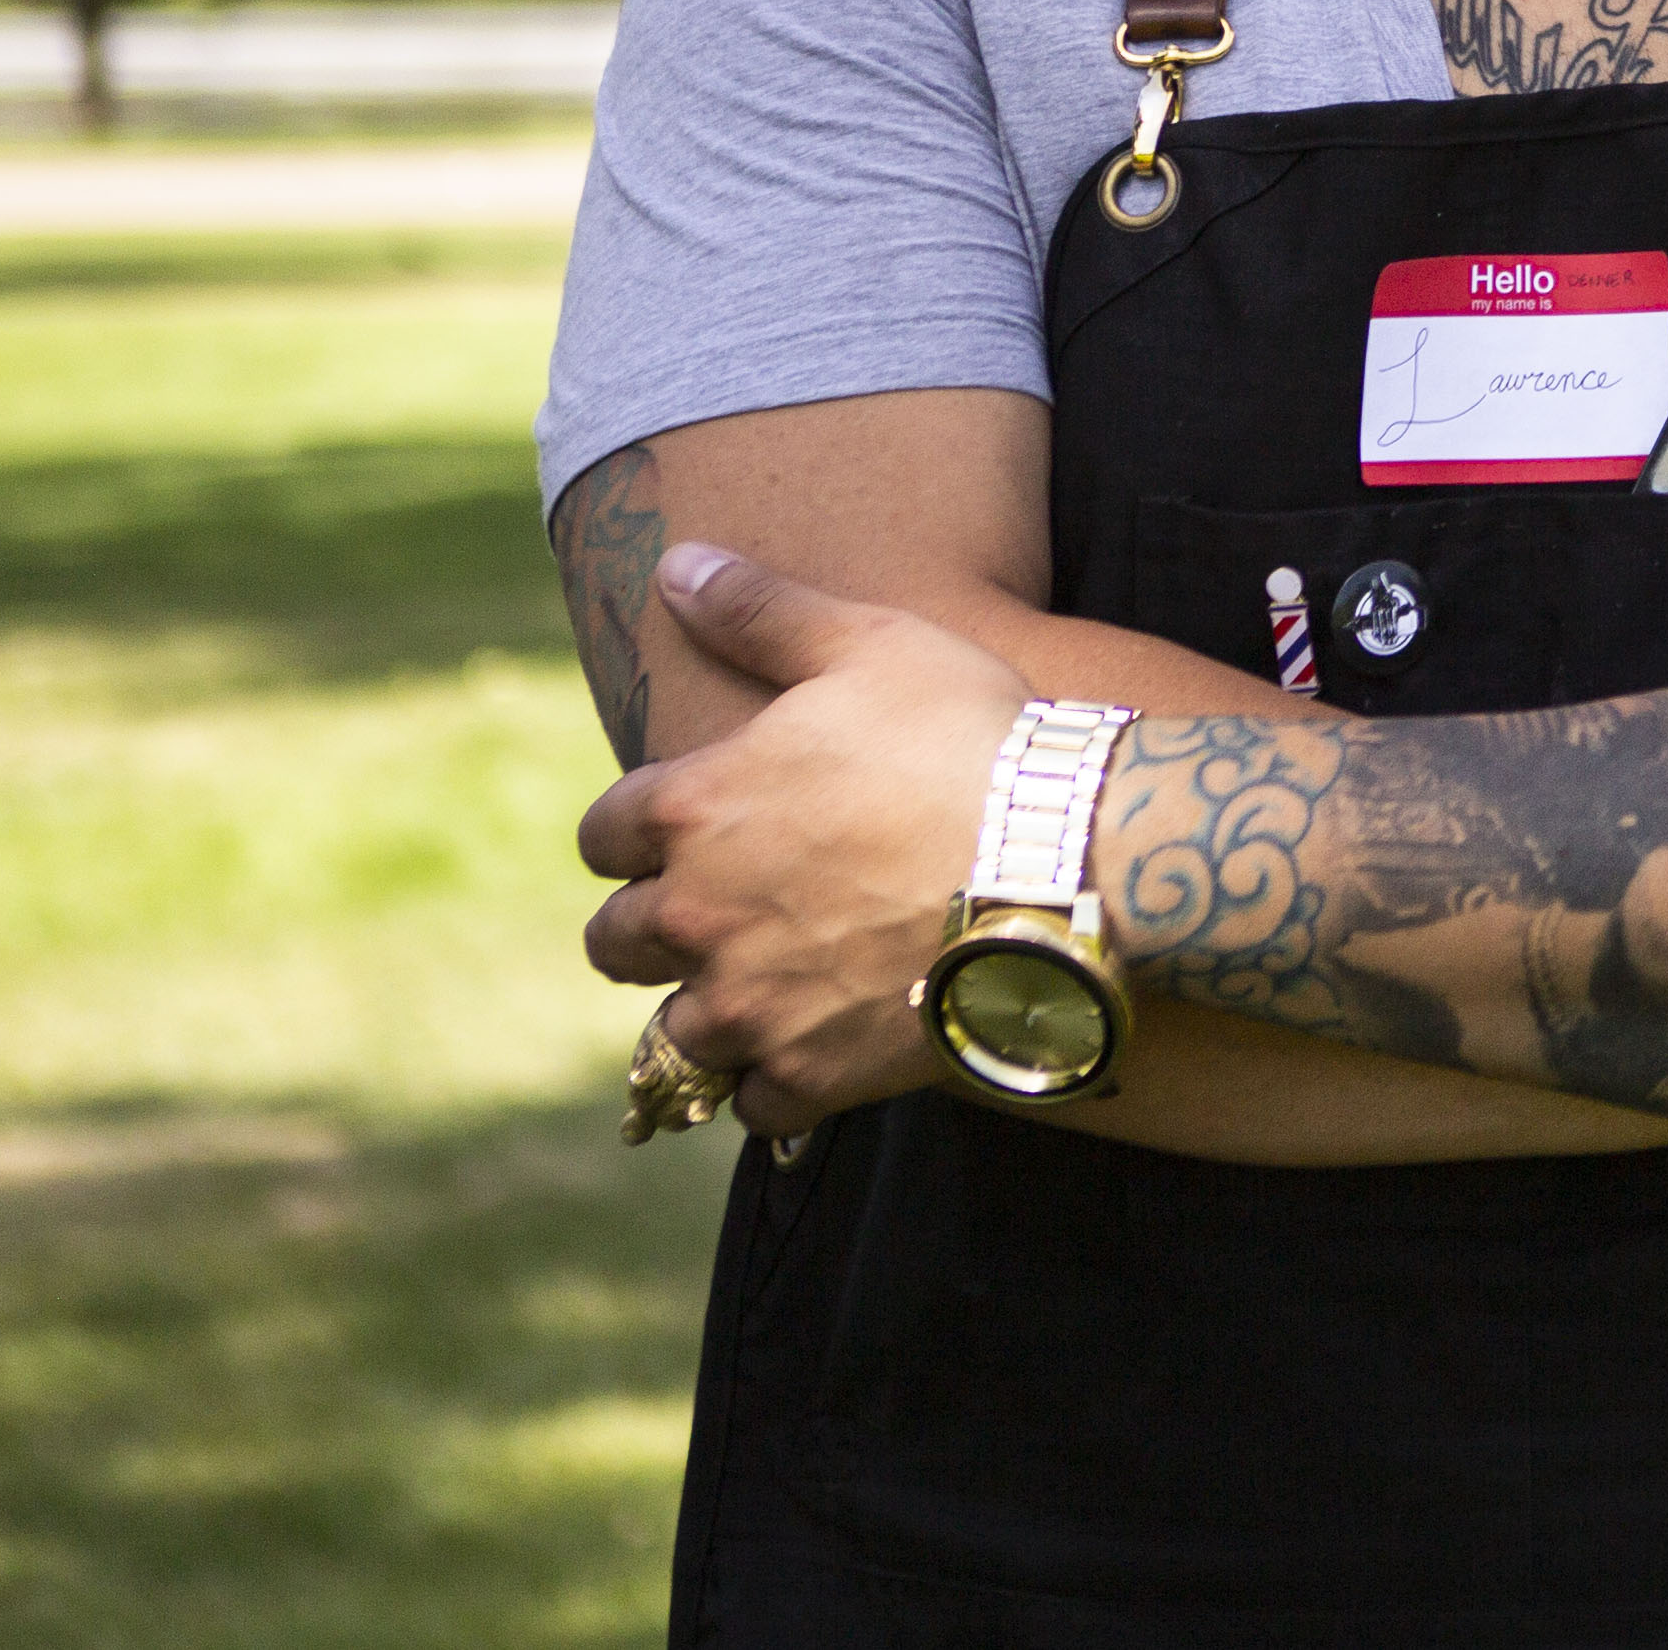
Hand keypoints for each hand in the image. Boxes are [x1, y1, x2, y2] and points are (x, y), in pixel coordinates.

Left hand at [577, 542, 1033, 1136]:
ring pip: (675, 1034)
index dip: (639, 833)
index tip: (681, 833)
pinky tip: (819, 1051)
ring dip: (710, 1014)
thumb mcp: (872, 644)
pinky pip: (754, 1105)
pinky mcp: (810, 1072)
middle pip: (616, 944)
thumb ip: (763, 610)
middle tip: (724, 915)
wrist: (1064, 859)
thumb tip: (674, 562)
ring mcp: (749, 1003)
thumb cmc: (970, 736)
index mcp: (692, 807)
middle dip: (657, 929)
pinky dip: (775, 1086)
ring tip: (766, 994)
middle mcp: (696, 914)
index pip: (603, 835)